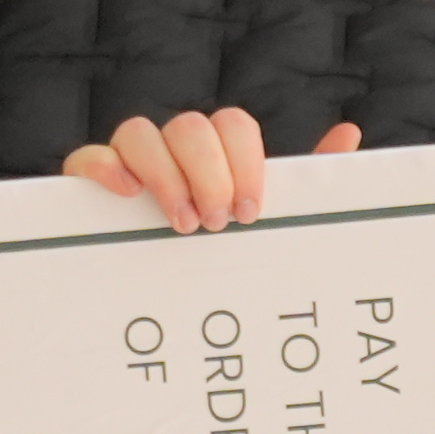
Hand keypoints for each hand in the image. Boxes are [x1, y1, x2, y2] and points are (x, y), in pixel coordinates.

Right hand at [56, 105, 361, 229]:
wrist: (168, 309)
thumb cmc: (226, 254)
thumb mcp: (271, 222)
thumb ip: (307, 182)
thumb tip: (348, 134)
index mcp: (219, 152)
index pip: (233, 124)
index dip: (245, 162)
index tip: (252, 211)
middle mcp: (174, 149)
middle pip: (189, 126)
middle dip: (209, 174)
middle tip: (218, 224)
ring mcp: (130, 162)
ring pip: (139, 132)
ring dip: (165, 176)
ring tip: (183, 225)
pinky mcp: (91, 183)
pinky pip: (86, 156)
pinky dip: (103, 167)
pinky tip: (126, 194)